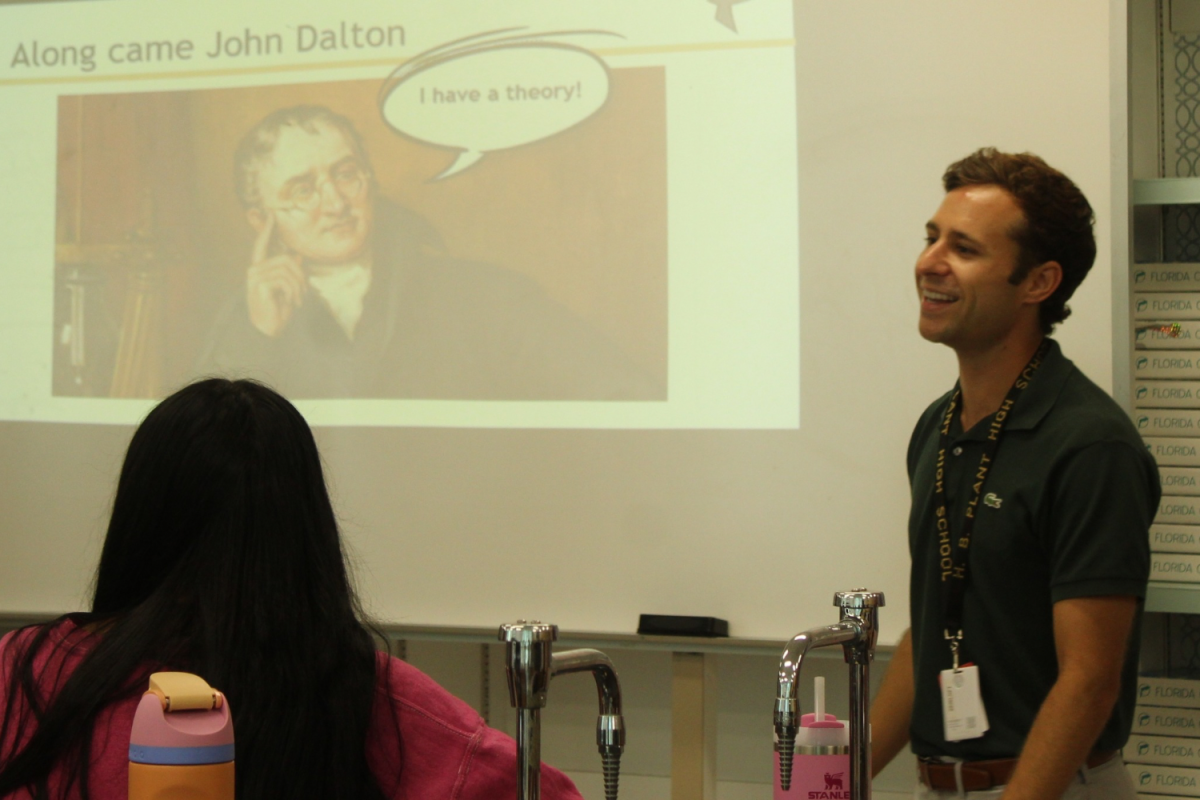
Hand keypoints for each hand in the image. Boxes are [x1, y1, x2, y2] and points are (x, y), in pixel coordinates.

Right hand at [246, 213, 305, 337]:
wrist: (269, 329)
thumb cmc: (278, 309)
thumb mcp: (287, 288)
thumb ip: (290, 272)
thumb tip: (296, 256)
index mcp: (260, 268)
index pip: (262, 245)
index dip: (267, 229)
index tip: (271, 214)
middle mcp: (255, 269)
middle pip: (285, 259)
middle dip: (300, 276)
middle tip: (303, 293)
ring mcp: (255, 276)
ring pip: (287, 269)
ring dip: (298, 286)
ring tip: (297, 300)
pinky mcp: (260, 284)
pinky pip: (285, 280)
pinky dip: (294, 291)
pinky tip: (292, 302)